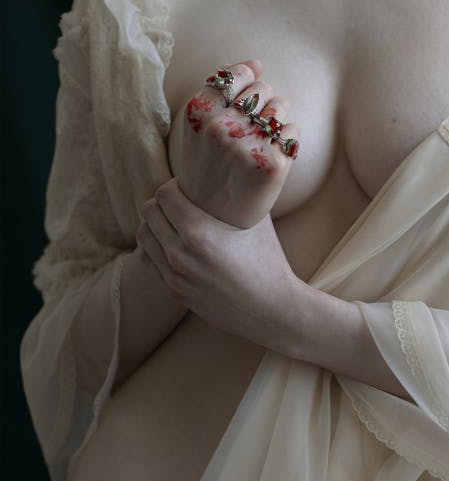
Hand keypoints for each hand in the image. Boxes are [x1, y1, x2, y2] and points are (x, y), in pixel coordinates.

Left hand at [136, 177, 303, 350]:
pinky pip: (150, 261)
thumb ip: (243, 195)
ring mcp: (174, 276)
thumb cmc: (270, 263)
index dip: (173, 186)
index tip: (185, 187)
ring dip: (153, 224)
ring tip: (170, 221)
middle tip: (176, 202)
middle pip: (149, 213)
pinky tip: (169, 243)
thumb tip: (240, 169)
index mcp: (199, 234)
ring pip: (143, 237)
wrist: (271, 311)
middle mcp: (181, 255)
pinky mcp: (174, 292)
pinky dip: (155, 247)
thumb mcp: (259, 222)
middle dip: (160, 202)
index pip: (164, 195)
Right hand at [167, 58, 301, 227]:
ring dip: (275, 120)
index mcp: (199, 112)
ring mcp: (248, 146)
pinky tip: (271, 157)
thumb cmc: (208, 166)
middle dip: (260, 105)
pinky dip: (287, 141)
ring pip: (280, 106)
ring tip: (259, 144)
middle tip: (247, 134)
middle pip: (261, 89)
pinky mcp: (274, 164)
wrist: (212, 217)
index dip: (244, 87)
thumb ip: (222, 91)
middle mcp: (222, 127)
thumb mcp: (200, 125)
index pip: (236, 75)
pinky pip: (293, 131)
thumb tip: (256, 63)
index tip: (239, 108)